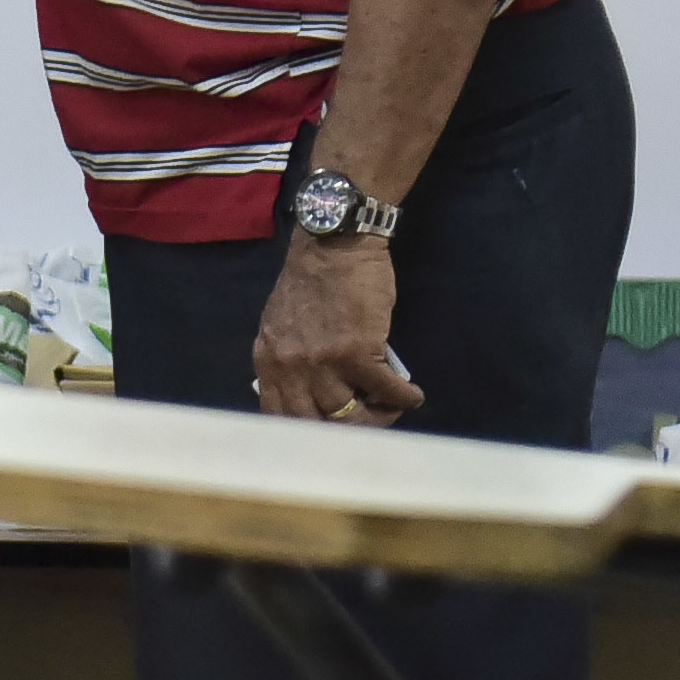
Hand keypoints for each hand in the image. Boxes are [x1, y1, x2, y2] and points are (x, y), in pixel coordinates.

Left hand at [251, 238, 422, 423]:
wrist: (334, 244)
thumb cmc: (310, 280)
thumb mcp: (280, 325)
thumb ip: (286, 358)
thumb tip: (305, 391)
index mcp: (268, 361)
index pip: (277, 417)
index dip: (304, 433)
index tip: (327, 435)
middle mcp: (290, 368)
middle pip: (314, 426)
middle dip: (343, 433)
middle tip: (364, 425)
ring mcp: (323, 363)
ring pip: (349, 417)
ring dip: (376, 418)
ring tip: (389, 408)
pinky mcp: (359, 353)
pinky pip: (385, 391)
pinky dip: (403, 398)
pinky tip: (411, 395)